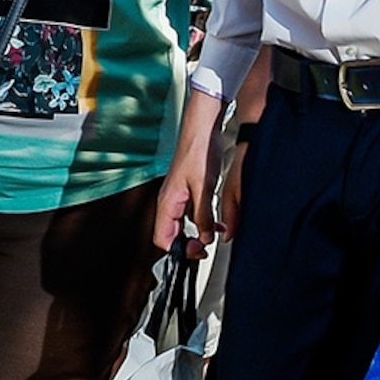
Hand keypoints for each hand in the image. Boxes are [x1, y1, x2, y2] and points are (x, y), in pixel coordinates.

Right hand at [154, 115, 246, 249]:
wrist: (202, 129)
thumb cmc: (198, 151)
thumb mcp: (204, 188)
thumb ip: (203, 215)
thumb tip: (206, 237)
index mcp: (167, 202)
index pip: (163, 238)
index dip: (179, 249)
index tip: (197, 249)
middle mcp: (169, 201)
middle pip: (172, 234)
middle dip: (189, 243)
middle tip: (206, 246)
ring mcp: (177, 196)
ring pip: (183, 224)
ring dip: (199, 232)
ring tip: (214, 232)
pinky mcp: (187, 190)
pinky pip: (190, 213)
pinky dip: (203, 220)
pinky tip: (216, 220)